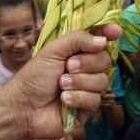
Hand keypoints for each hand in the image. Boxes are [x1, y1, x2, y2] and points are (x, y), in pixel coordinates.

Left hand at [6, 24, 120, 139]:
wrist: (23, 107)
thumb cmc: (34, 77)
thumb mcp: (53, 50)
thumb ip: (78, 39)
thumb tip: (103, 40)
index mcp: (78, 52)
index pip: (100, 38)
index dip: (109, 33)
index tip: (116, 32)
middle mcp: (87, 69)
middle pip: (105, 60)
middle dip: (86, 64)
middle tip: (67, 67)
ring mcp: (88, 88)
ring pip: (101, 81)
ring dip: (79, 82)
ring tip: (60, 85)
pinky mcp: (87, 107)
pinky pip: (95, 99)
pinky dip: (78, 98)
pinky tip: (64, 100)